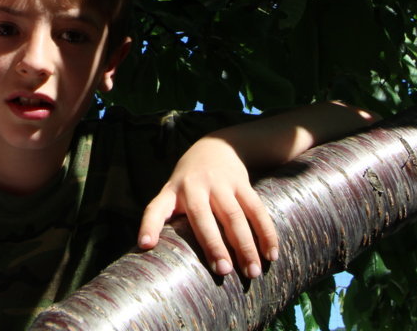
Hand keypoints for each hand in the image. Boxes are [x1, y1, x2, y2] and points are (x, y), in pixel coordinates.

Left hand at [137, 135, 278, 278]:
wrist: (216, 145)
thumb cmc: (189, 182)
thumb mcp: (173, 191)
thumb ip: (170, 217)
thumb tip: (160, 255)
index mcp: (172, 191)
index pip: (155, 209)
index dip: (149, 226)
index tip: (145, 245)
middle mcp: (194, 186)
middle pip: (203, 217)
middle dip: (214, 245)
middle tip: (223, 271)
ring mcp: (220, 183)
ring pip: (234, 216)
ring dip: (245, 246)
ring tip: (251, 272)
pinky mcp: (242, 183)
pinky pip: (256, 210)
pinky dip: (266, 233)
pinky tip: (271, 254)